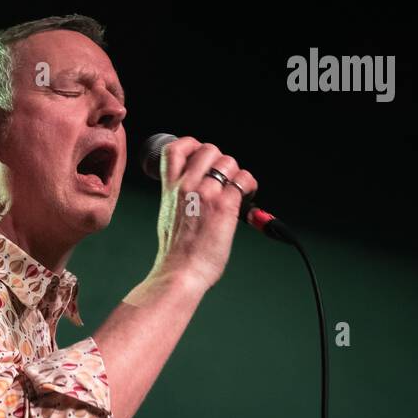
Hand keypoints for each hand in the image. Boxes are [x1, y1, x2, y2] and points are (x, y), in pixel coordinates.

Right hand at [151, 136, 258, 291]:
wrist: (180, 272)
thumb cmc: (175, 253)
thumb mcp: (168, 216)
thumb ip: (180, 198)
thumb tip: (198, 192)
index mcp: (170, 189)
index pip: (174, 149)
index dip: (191, 145)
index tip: (200, 157)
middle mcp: (186, 186)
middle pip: (208, 149)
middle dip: (221, 159)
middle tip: (224, 178)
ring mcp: (206, 194)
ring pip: (229, 161)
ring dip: (237, 173)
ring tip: (238, 190)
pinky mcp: (225, 206)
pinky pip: (244, 180)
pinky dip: (250, 185)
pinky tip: (248, 198)